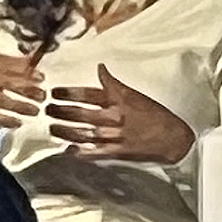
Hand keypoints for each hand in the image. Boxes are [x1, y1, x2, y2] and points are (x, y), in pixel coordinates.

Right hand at [0, 51, 44, 128]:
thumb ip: (10, 63)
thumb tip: (32, 61)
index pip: (8, 65)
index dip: (25, 71)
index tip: (41, 78)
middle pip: (5, 81)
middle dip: (25, 88)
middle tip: (42, 96)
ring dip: (18, 105)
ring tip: (34, 111)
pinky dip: (4, 119)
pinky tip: (17, 122)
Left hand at [47, 64, 195, 163]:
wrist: (174, 139)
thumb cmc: (155, 115)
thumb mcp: (135, 95)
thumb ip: (114, 84)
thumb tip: (100, 68)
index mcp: (119, 100)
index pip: (88, 94)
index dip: (68, 93)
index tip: (54, 92)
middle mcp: (115, 117)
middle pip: (81, 113)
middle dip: (61, 111)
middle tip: (47, 109)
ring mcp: (115, 136)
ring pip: (84, 133)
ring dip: (65, 130)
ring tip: (52, 127)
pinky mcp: (117, 152)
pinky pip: (94, 152)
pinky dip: (80, 152)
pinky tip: (68, 150)